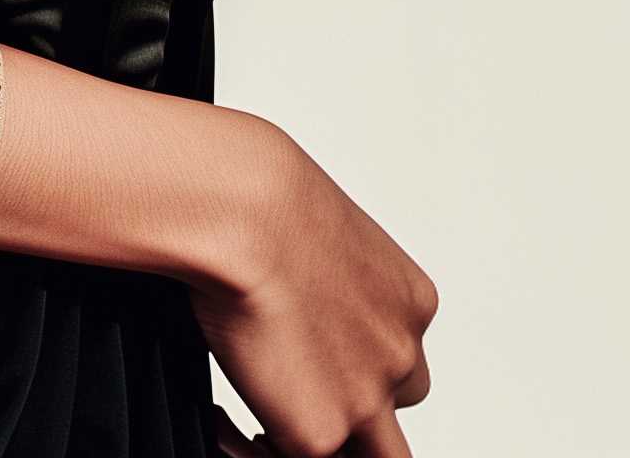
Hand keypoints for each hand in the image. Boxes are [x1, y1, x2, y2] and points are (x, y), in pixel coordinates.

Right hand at [182, 116, 436, 457]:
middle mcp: (400, 353)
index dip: (351, 361)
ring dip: (316, 435)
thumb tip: (277, 273)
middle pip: (394, 404)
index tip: (306, 356)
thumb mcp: (316, 230)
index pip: (396, 353)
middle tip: (290, 393)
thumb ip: (317, 270)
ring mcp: (367, 399)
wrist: (242, 211)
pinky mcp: (320, 433)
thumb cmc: (261, 197)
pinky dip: (250, 445)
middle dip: (347, 405)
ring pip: (371, 451)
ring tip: (261, 425)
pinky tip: (220, 416)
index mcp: (409, 301)